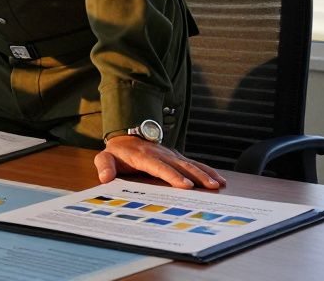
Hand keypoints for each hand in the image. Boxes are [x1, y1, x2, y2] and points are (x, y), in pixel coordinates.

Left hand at [95, 136, 226, 189]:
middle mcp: (160, 153)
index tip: (185, 186)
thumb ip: (104, 167)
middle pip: (180, 165)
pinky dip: (207, 170)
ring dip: (205, 173)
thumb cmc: (116, 152)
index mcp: (143, 156)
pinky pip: (193, 163)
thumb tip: (105, 178)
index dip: (172, 176)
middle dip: (196, 176)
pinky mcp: (176, 157)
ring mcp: (170, 154)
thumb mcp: (105, 158)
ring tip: (218, 184)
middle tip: (210, 187)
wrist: (126, 136)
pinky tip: (219, 179)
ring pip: (190, 164)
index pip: (159, 167)